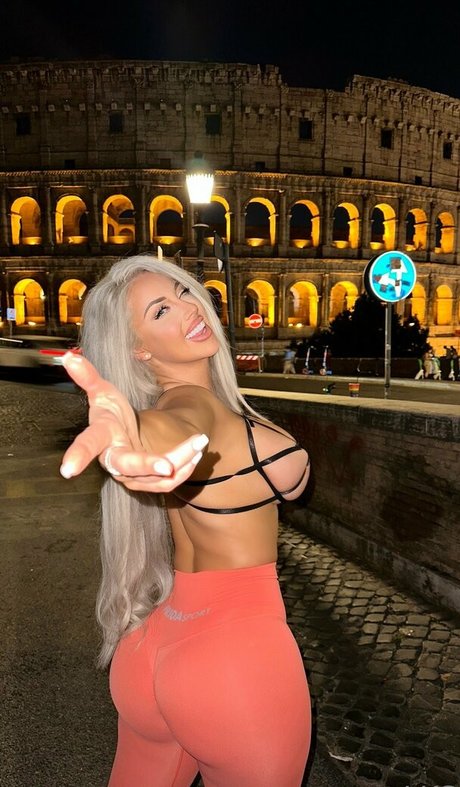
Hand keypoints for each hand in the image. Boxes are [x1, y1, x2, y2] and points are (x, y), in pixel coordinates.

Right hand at [59, 352, 208, 491]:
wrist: (129, 434)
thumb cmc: (113, 413)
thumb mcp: (103, 392)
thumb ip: (87, 377)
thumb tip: (68, 357)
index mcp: (101, 437)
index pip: (87, 444)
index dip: (78, 456)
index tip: (67, 471)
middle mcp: (113, 461)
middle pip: (127, 466)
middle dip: (148, 465)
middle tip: (168, 465)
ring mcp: (130, 476)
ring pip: (155, 477)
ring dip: (180, 462)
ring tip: (200, 443)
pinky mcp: (147, 484)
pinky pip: (167, 484)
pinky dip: (184, 470)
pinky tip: (196, 455)